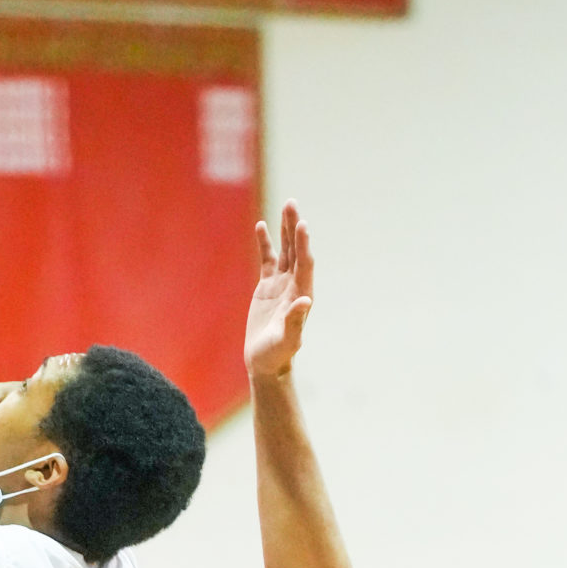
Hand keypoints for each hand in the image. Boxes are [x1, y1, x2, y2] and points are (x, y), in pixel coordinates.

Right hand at [245, 206, 313, 380]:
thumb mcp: (286, 341)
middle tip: (292, 204)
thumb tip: (304, 302)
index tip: (302, 224)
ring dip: (285, 229)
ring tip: (286, 206)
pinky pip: (268, 259)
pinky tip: (262, 226)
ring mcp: (281, 284)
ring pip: (285, 250)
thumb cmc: (277, 355)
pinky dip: (266, 243)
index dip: (303, 245)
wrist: (266, 363)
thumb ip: (295, 322)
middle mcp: (294, 285)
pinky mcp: (267, 286)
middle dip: (294, 228)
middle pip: (297, 250)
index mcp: (301, 295)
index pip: (304, 264)